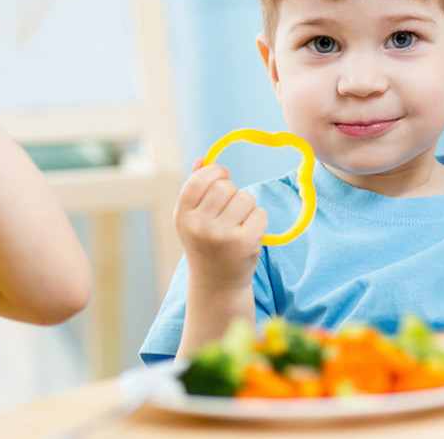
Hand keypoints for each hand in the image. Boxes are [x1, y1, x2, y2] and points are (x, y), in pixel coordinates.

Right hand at [175, 160, 266, 292]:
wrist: (216, 284)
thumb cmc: (205, 245)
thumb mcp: (192, 219)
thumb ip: (195, 188)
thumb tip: (202, 159)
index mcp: (183, 216)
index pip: (198, 180)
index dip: (214, 172)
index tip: (223, 175)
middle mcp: (199, 226)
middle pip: (225, 187)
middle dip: (232, 191)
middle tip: (231, 207)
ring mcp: (222, 235)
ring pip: (245, 198)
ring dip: (247, 206)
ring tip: (238, 223)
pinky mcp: (244, 243)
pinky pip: (260, 214)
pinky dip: (258, 220)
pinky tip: (249, 234)